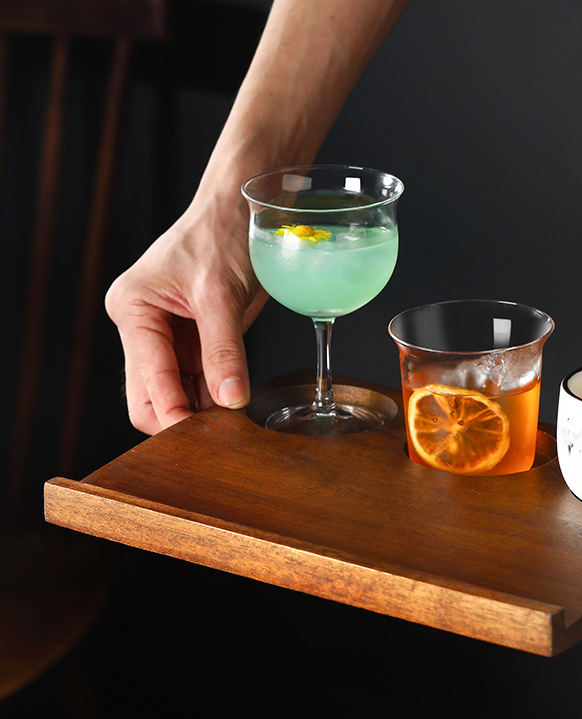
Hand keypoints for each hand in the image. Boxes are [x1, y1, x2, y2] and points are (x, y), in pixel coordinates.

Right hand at [105, 196, 266, 434]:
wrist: (241, 211)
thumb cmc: (220, 234)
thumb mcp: (221, 294)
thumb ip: (224, 350)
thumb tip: (229, 399)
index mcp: (133, 310)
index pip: (147, 380)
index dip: (173, 413)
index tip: (202, 438)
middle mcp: (143, 326)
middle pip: (151, 394)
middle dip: (181, 417)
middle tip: (217, 435)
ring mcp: (168, 335)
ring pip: (177, 391)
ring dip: (202, 409)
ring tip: (232, 423)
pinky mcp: (194, 339)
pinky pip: (200, 379)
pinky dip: (216, 393)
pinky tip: (234, 403)